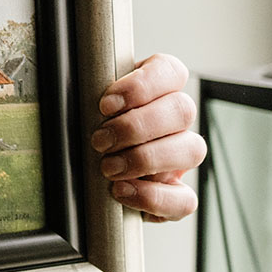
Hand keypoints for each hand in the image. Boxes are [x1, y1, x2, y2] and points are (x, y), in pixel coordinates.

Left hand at [91, 53, 205, 222]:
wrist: (85, 177)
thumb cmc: (87, 131)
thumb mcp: (85, 108)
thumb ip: (88, 98)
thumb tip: (77, 99)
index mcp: (157, 89)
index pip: (170, 71)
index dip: (142, 86)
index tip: (105, 105)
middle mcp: (175, 121)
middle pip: (182, 110)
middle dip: (136, 127)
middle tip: (99, 141)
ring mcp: (181, 157)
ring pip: (193, 149)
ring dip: (146, 158)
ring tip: (108, 167)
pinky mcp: (178, 193)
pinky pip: (185, 199)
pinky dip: (152, 197)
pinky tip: (121, 191)